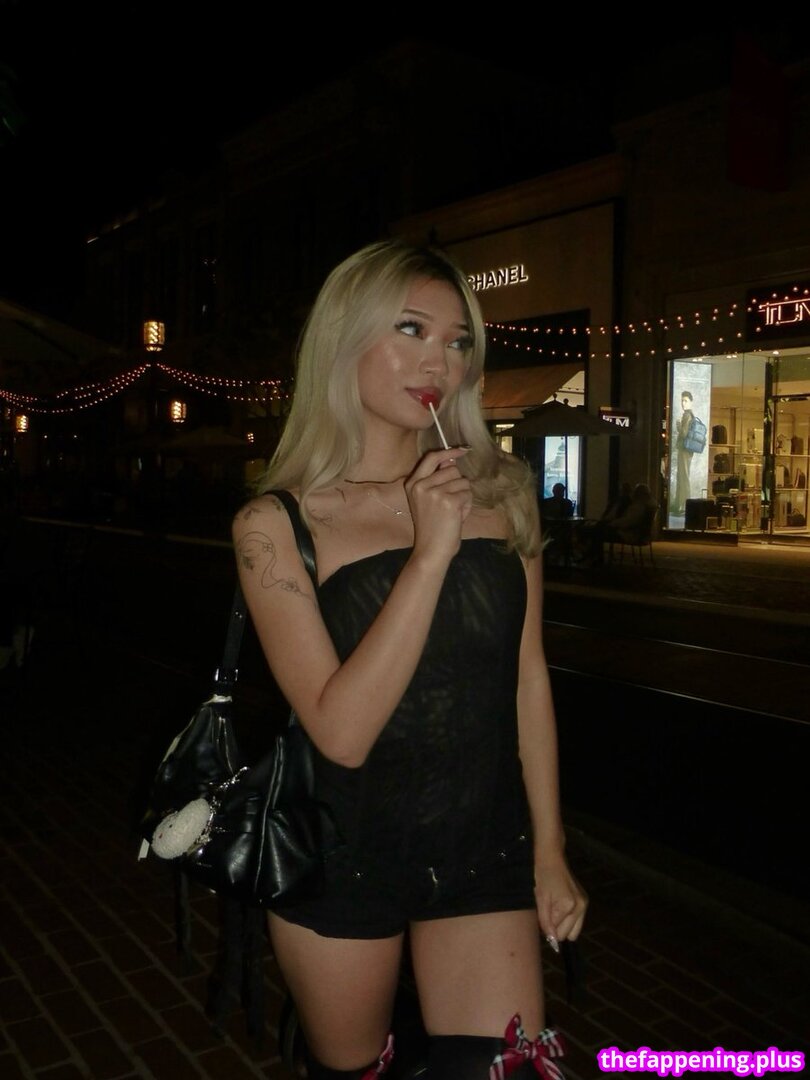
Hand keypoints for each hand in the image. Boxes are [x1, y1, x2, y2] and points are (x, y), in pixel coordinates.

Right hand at [405, 447, 471, 565]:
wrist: (431, 550)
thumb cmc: (432, 527)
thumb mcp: (427, 499)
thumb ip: (438, 479)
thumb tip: (452, 459)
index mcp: (412, 483)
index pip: (431, 458)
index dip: (448, 452)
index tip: (463, 450)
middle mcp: (421, 485)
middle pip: (452, 469)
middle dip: (458, 484)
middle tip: (450, 503)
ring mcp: (434, 492)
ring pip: (463, 481)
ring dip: (463, 496)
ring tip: (452, 512)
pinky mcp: (449, 501)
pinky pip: (468, 494)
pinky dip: (467, 505)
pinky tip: (457, 517)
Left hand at [534, 853, 587, 947]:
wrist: (551, 857)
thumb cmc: (542, 875)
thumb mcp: (540, 899)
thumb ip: (545, 921)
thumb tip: (552, 940)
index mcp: (569, 905)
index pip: (558, 932)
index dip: (547, 927)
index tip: (541, 915)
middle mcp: (581, 906)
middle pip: (569, 935)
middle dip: (556, 928)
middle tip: (547, 912)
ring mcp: (584, 903)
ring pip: (574, 930)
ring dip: (563, 925)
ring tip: (553, 909)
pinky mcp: (584, 901)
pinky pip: (576, 921)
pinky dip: (567, 918)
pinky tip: (559, 905)